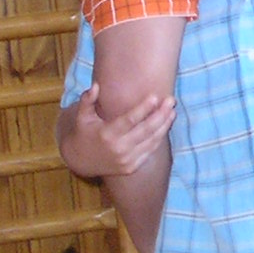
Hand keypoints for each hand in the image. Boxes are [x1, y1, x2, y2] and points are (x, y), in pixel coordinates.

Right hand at [60, 84, 175, 178]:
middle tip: (171, 100)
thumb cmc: (84, 133)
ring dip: (164, 126)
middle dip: (160, 114)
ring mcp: (126, 160)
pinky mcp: (131, 167)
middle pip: (145, 130)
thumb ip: (87, 100)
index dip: (143, 108)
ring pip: (151, 141)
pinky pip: (149, 151)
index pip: (129, 120)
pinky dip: (159, 138)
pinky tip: (165, 125)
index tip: (155, 96)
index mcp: (106, 134)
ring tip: (172, 111)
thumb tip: (96, 86)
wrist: (81, 161)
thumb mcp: (82, 116)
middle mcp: (118, 148)